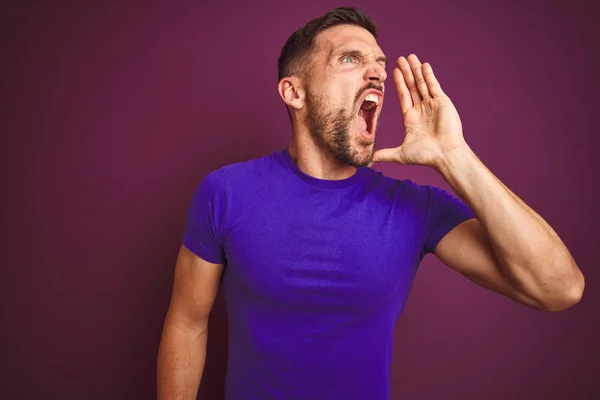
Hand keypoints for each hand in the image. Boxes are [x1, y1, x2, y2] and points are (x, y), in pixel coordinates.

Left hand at [371, 54, 467, 169]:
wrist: (445, 155)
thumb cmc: (425, 156)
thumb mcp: (400, 154)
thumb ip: (385, 154)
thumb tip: (368, 161)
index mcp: (411, 118)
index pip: (403, 96)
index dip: (399, 83)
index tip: (393, 71)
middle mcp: (421, 109)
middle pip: (412, 86)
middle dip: (406, 73)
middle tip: (400, 58)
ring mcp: (432, 104)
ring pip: (422, 83)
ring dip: (416, 70)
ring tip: (410, 57)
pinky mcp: (442, 102)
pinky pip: (434, 86)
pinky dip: (429, 75)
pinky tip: (424, 65)